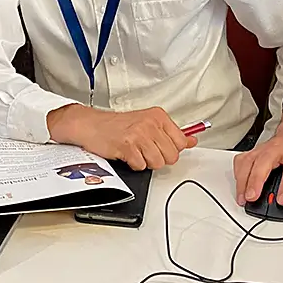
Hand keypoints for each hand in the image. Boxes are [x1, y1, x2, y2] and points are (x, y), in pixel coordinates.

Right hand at [47, 104, 196, 170]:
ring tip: (136, 152)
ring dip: (146, 162)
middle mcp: (150, 123)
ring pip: (158, 163)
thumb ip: (170, 133)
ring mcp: (139, 134)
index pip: (181, 142)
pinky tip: (127, 154)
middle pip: (171, 156)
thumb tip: (191, 140)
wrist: (91, 125)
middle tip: (145, 150)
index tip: (161, 147)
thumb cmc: (117, 125)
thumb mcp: (147, 123)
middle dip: (158, 158)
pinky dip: (134, 164)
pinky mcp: (128, 146)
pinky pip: (141, 166)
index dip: (170, 149)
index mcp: (158, 116)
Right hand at [233, 124, 282, 207]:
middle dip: (255, 181)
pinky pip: (241, 160)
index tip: (282, 200)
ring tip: (243, 198)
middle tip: (252, 197)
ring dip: (243, 180)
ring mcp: (263, 148)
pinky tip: (240, 186)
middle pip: (263, 162)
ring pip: (248, 161)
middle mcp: (278, 148)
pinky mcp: (254, 151)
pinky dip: (238, 174)